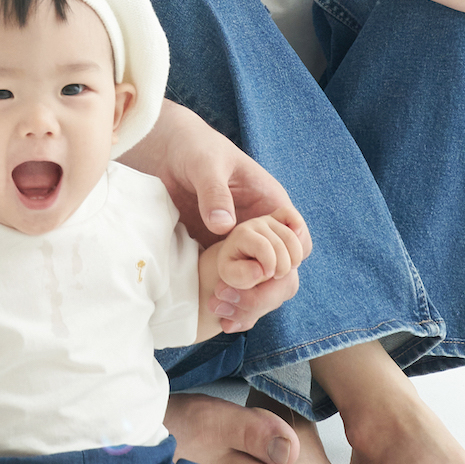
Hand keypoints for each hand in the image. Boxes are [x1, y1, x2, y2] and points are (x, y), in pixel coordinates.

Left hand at [136, 103, 311, 326]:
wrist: (165, 155)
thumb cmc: (195, 149)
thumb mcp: (206, 166)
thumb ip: (215, 193)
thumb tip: (225, 226)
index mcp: (270, 203)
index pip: (298, 238)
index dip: (291, 258)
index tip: (270, 271)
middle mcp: (262, 228)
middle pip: (284, 268)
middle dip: (268, 287)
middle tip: (241, 298)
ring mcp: (242, 244)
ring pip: (261, 282)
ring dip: (248, 299)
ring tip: (224, 309)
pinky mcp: (219, 255)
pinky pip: (235, 283)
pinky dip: (231, 299)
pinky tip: (217, 314)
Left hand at [212, 216, 305, 295]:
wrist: (237, 258)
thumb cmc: (234, 268)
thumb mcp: (231, 276)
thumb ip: (241, 276)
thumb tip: (260, 270)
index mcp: (242, 234)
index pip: (264, 247)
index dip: (270, 265)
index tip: (268, 275)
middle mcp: (256, 223)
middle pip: (281, 244)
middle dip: (283, 267)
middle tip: (276, 276)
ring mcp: (270, 220)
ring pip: (293, 238)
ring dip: (294, 259)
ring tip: (283, 269)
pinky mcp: (280, 219)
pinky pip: (292, 217)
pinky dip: (299, 231)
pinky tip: (295, 249)